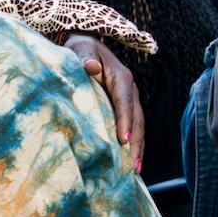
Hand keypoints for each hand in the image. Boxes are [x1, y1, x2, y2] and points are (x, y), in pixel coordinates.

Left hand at [63, 34, 143, 172]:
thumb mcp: (80, 48)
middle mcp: (130, 90)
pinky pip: (132, 126)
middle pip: (136, 118)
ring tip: (134, 170)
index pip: (124, 101)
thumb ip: (84, 58)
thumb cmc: (79, 48)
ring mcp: (129, 99)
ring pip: (138, 126)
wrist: (85, 46)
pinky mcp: (124, 107)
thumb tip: (92, 68)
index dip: (125, 121)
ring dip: (137, 147)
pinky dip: (133, 143)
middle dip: (136, 142)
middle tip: (132, 166)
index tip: (122, 141)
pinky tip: (130, 161)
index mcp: (121, 77)